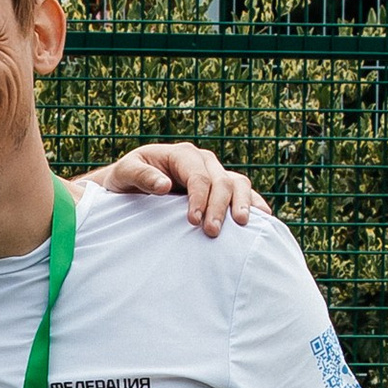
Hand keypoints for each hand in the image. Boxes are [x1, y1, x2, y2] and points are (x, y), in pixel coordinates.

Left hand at [92, 141, 266, 228]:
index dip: (199, 198)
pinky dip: (253, 203)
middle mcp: (203, 161)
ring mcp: (215, 173)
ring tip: (243, 224)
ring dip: (242, 204)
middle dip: (219, 207)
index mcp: (182, 154)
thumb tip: (164, 185)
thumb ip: (142, 176)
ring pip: (238, 184)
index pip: (198, 176)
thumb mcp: (125, 173)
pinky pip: (243, 192)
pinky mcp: (221, 187)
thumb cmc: (126, 178)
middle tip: (212, 232)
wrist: (131, 184)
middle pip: (221, 181)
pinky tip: (263, 218)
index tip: (193, 221)